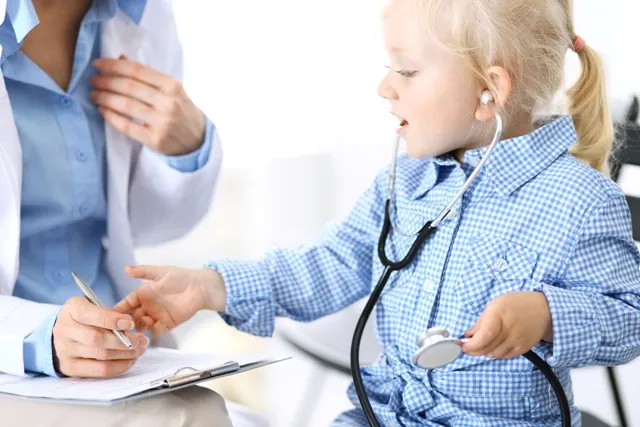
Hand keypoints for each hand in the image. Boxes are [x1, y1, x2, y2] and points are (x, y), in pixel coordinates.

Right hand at [53, 297, 149, 377]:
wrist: (61, 334)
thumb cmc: (84, 318)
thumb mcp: (92, 306)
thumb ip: (107, 313)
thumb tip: (128, 325)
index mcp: (72, 310)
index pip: (91, 315)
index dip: (112, 320)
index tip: (130, 323)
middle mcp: (65, 331)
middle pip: (97, 339)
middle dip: (125, 341)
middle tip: (142, 340)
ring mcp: (65, 351)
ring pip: (101, 355)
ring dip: (126, 354)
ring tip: (140, 349)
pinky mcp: (70, 368)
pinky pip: (100, 370)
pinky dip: (119, 366)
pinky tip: (130, 360)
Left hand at [90, 56, 205, 155]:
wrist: (198, 140)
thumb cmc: (182, 111)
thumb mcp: (171, 90)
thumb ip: (147, 76)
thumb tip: (120, 58)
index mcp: (173, 85)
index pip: (137, 70)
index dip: (113, 65)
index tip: (98, 64)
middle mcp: (169, 102)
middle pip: (128, 86)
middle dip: (106, 81)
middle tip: (93, 80)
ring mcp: (163, 122)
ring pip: (125, 105)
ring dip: (104, 98)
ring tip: (94, 94)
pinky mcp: (156, 140)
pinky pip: (126, 126)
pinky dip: (111, 117)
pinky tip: (102, 110)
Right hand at [114, 266, 225, 336]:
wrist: (199, 287)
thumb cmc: (180, 277)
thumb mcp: (160, 272)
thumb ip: (143, 272)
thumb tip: (126, 268)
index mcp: (142, 294)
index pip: (125, 304)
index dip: (118, 310)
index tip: (110, 316)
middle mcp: (146, 307)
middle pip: (130, 318)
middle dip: (126, 322)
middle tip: (126, 324)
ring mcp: (156, 316)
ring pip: (142, 326)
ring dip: (140, 327)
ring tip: (145, 322)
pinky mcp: (167, 324)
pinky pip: (158, 331)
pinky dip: (156, 330)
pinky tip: (159, 325)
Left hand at [462, 291, 552, 358]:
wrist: (543, 309)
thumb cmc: (516, 304)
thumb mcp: (494, 305)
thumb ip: (480, 322)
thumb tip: (468, 335)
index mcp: (499, 314)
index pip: (484, 336)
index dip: (471, 345)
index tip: (463, 346)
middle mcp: (509, 329)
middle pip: (487, 348)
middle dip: (474, 350)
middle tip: (468, 347)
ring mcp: (518, 340)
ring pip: (494, 354)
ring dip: (485, 351)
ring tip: (484, 342)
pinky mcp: (524, 348)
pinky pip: (505, 356)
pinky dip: (497, 353)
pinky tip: (496, 344)